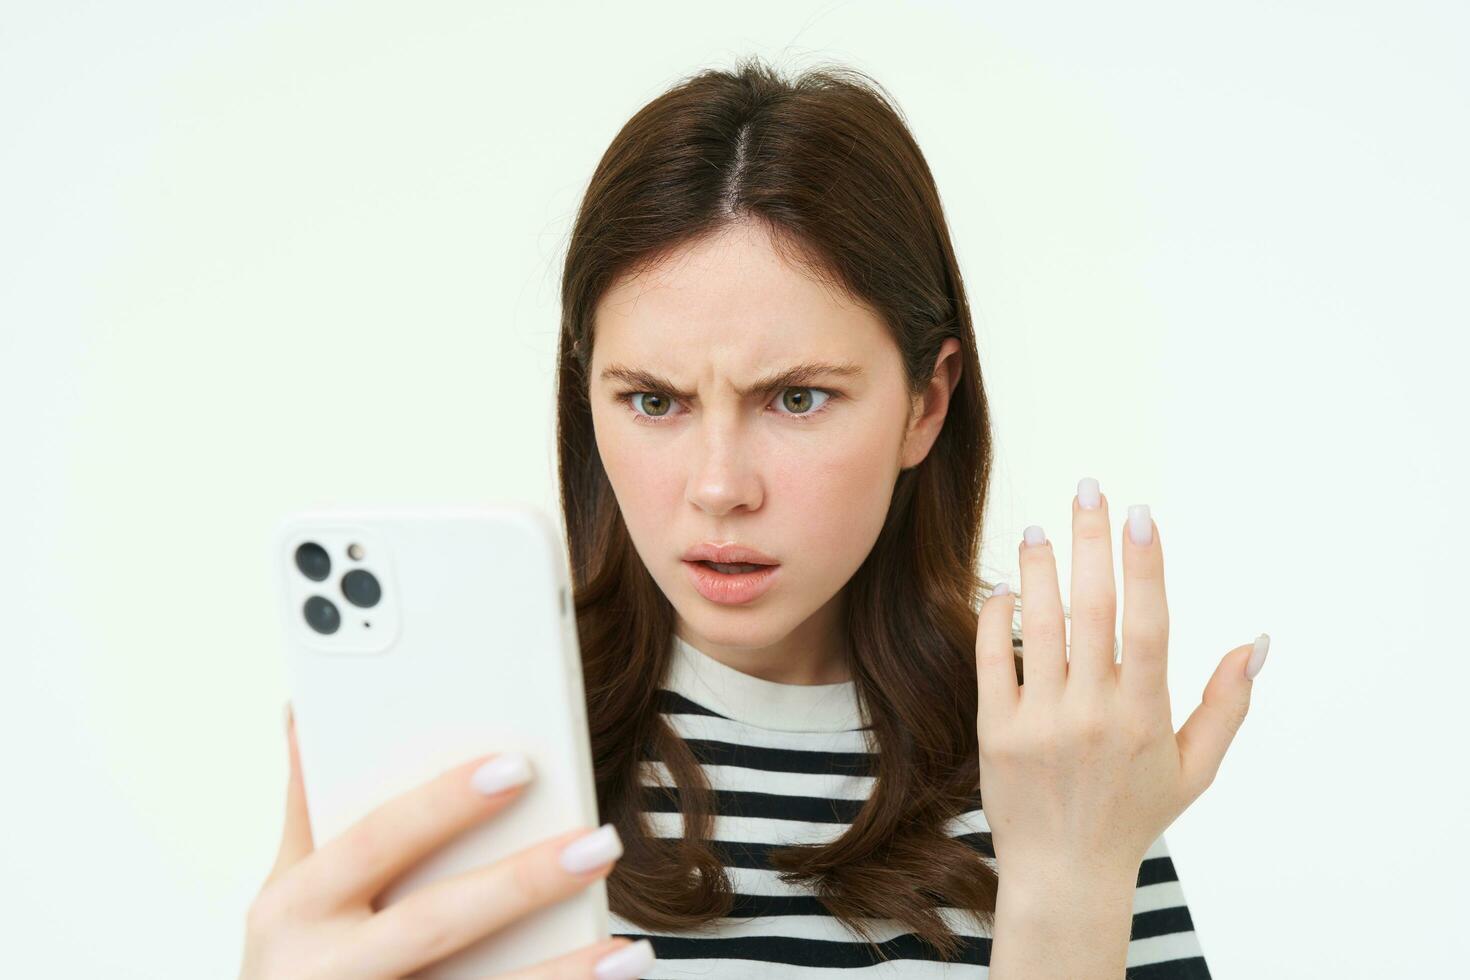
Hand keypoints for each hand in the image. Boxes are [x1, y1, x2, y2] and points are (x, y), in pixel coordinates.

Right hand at [238, 704, 655, 979]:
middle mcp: (324, 971)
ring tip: (631, 951)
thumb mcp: (282, 898)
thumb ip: (306, 810)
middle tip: (602, 842)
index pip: (379, 841)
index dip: (445, 804)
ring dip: (560, 977)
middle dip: (521, 883)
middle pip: (436, 921)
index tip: (520, 767)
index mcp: (293, 909)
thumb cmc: (289, 971)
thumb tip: (304, 704)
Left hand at [973, 479, 1268, 881]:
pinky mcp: (997, 733)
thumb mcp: (1195, 769)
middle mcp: (1095, 714)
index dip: (1145, 565)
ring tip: (1038, 527)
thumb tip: (1255, 640)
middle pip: (1093, 609)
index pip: (1148, 625)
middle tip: (1087, 489)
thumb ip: (1227, 704)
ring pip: (1039, 626)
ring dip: (1038, 570)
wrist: (1065, 874)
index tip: (1141, 514)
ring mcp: (1042, 723)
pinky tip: (1004, 589)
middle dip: (1091, 541)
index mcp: (1147, 717)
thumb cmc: (1134, 814)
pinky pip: (992, 660)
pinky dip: (995, 618)